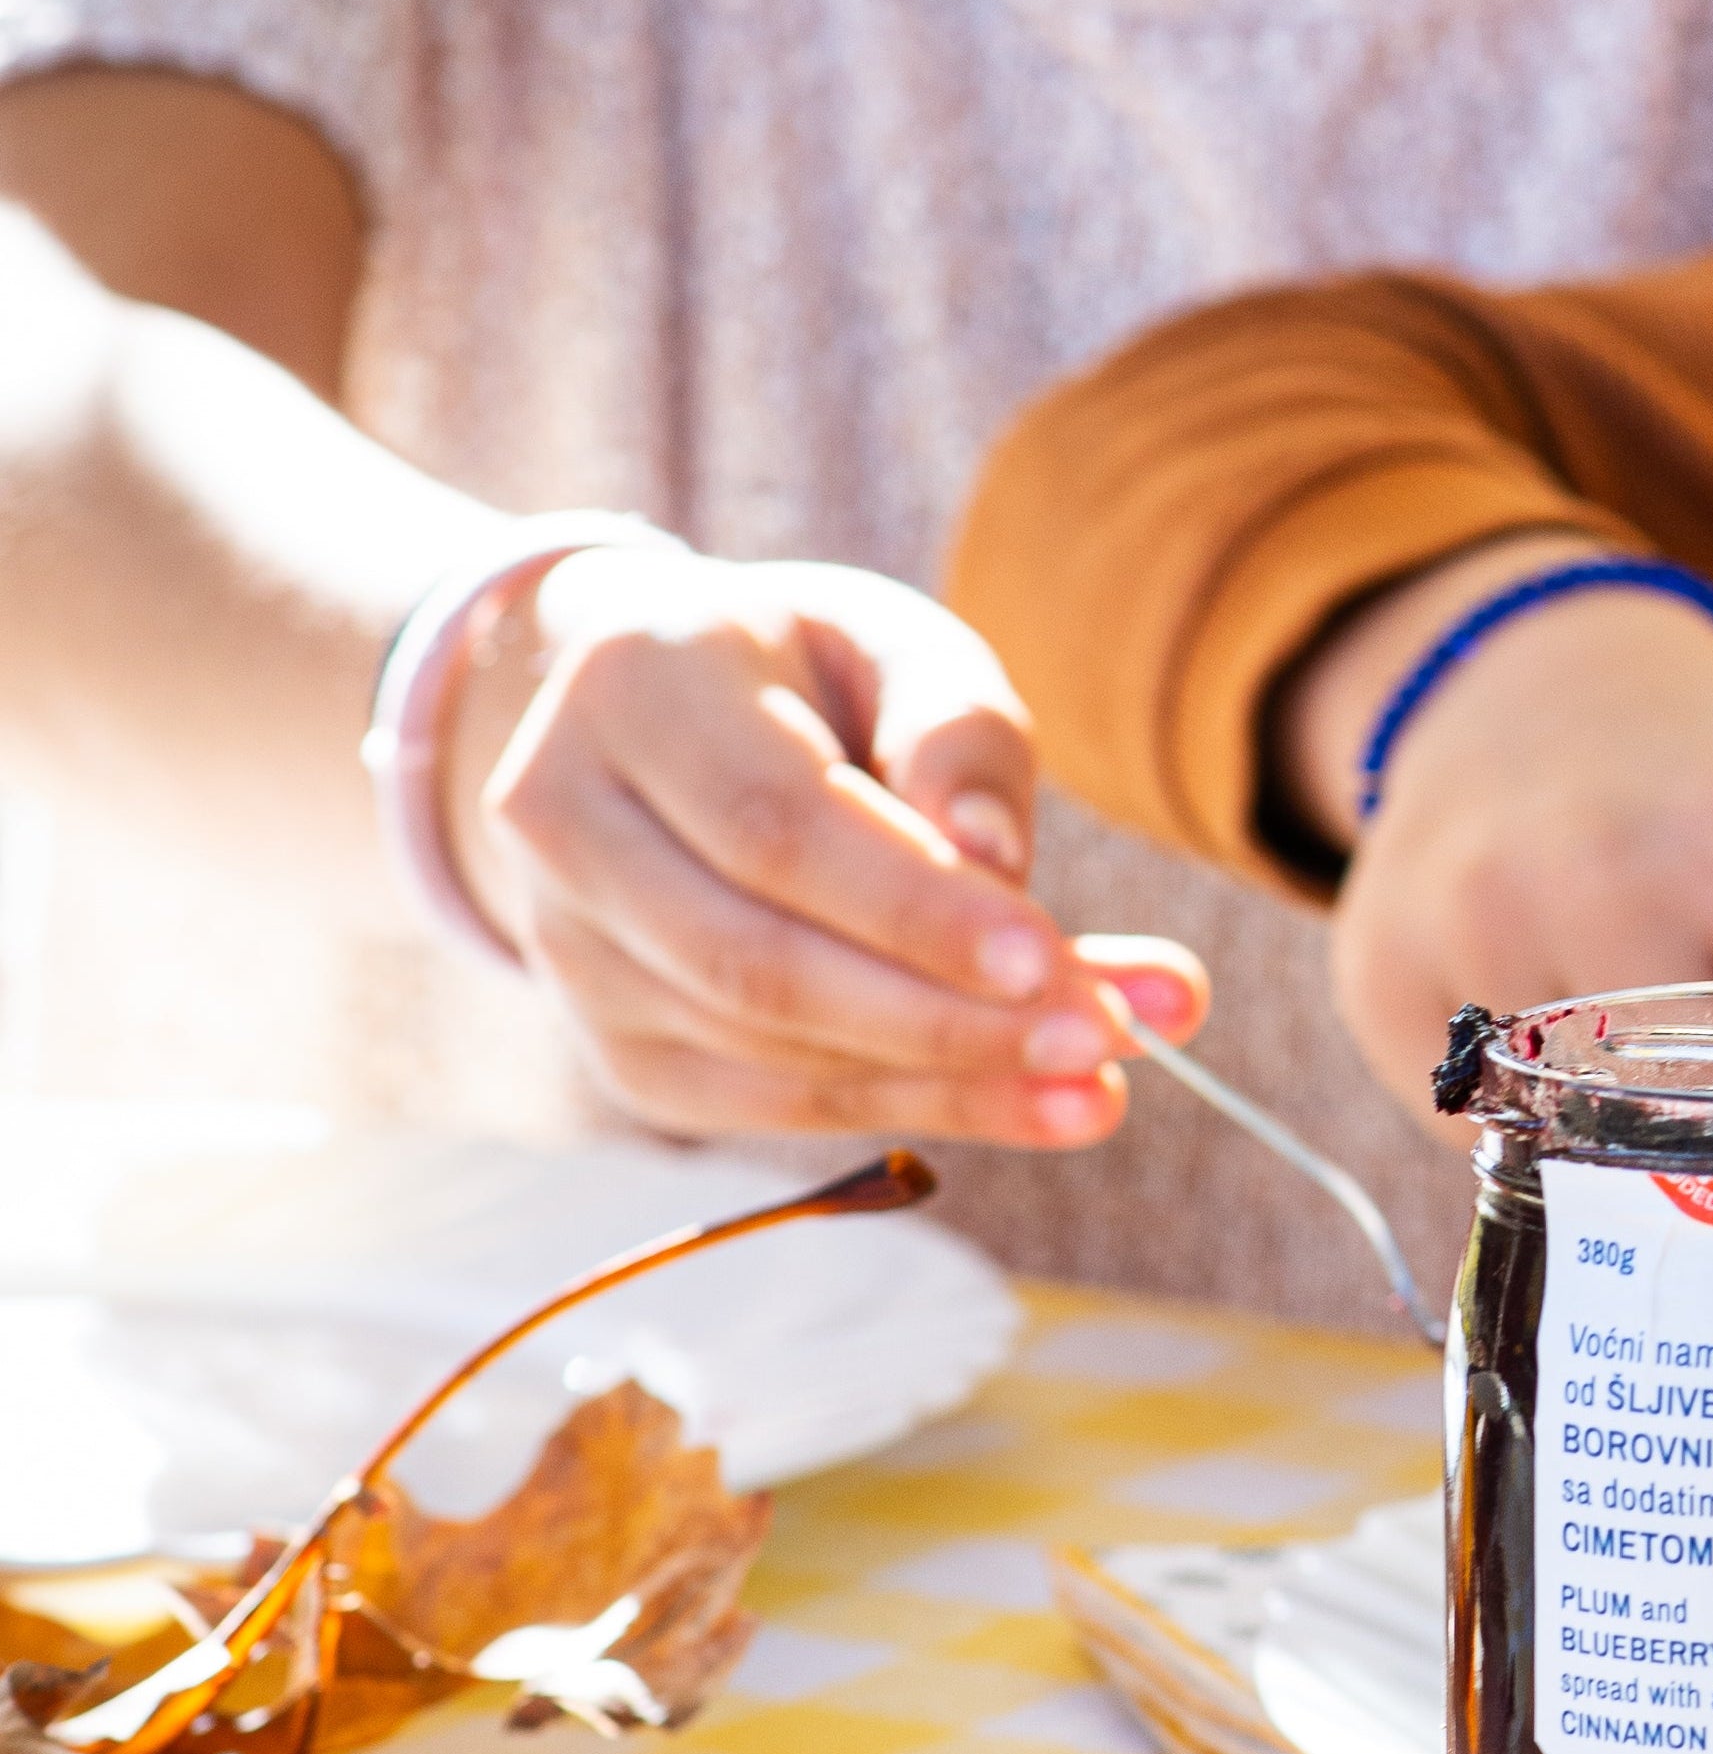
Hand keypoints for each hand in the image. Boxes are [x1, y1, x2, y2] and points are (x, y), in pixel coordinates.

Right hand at [445, 538, 1207, 1144]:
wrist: (664, 715)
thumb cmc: (810, 669)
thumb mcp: (898, 643)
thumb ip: (957, 730)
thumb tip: (993, 863)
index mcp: (631, 685)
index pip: (774, 827)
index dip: (910, 908)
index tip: (1051, 961)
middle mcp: (562, 821)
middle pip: (757, 961)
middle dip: (945, 1018)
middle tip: (1108, 1037)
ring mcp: (568, 946)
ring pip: (762, 1050)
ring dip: (947, 1079)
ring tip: (1101, 1082)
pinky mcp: (610, 1039)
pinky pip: (763, 1102)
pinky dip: (907, 1110)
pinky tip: (1030, 1104)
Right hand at [1284, 548, 1712, 1115]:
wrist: (1526, 669)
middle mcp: (1603, 865)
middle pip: (1694, 1110)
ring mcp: (1476, 915)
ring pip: (1571, 1126)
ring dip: (1612, 1124)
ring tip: (1635, 1053)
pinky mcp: (1378, 964)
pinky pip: (1467, 1121)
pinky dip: (1513, 1114)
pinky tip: (1539, 1032)